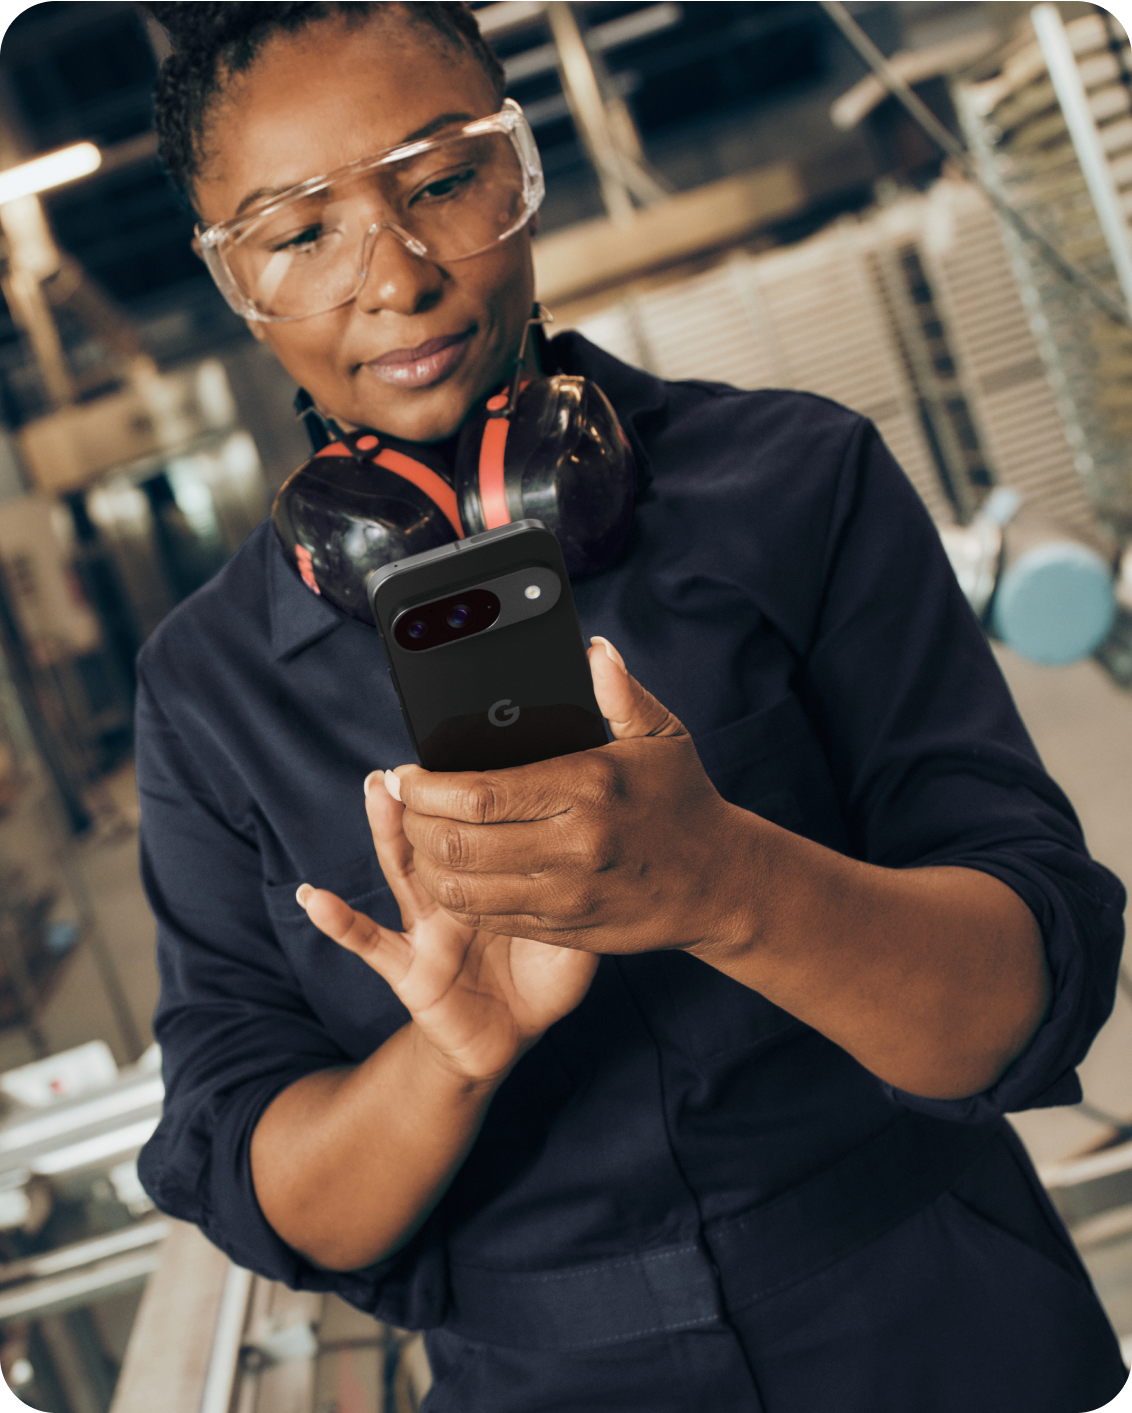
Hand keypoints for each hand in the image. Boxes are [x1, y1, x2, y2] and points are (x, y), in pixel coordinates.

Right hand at [297, 769, 597, 1082]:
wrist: (514, 1033)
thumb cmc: (545, 968)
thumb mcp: (578, 916)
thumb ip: (583, 870)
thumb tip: (609, 814)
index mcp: (498, 869)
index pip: (484, 817)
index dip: (477, 784)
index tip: (474, 736)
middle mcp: (456, 888)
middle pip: (438, 830)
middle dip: (427, 794)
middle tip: (424, 749)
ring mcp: (427, 924)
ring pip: (404, 867)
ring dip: (387, 828)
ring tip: (376, 786)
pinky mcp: (408, 967)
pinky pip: (369, 943)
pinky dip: (339, 921)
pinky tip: (315, 899)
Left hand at [386, 637, 744, 954]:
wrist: (721, 884)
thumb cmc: (684, 801)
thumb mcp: (662, 738)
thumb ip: (621, 694)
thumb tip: (592, 650)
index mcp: (588, 789)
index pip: (479, 794)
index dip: (425, 787)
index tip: (404, 774)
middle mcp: (574, 846)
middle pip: (458, 843)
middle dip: (413, 822)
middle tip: (404, 803)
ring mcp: (567, 895)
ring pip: (463, 888)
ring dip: (426, 862)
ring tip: (420, 835)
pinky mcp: (565, 929)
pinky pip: (488, 917)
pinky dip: (456, 895)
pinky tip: (450, 870)